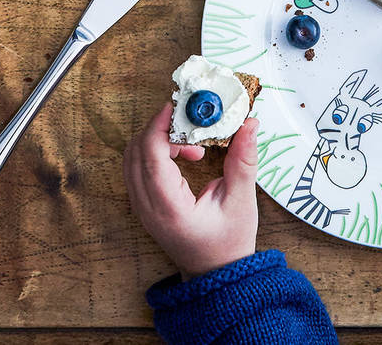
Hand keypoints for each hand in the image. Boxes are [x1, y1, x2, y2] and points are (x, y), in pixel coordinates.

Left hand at [123, 104, 259, 278]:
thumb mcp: (242, 201)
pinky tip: (183, 154)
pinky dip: (155, 152)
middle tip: (192, 121)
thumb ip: (243, 160)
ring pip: (133, 158)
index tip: (176, 107)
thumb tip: (249, 124)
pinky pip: (137, 168)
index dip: (159, 126)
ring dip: (157, 139)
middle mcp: (148, 208)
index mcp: (169, 209)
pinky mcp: (144, 205)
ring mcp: (142, 208)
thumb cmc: (229, 242)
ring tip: (193, 143)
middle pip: (136, 153)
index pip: (151, 157)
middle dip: (161, 128)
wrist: (216, 274)